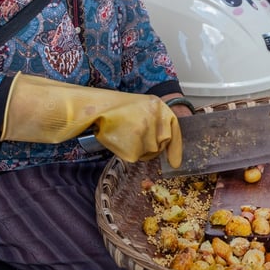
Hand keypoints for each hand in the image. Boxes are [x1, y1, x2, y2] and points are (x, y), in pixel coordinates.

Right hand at [1, 73, 183, 166]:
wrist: (93, 109)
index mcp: (159, 106)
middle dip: (150, 147)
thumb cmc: (114, 108)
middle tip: (132, 137)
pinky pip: (134, 157)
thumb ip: (154, 122)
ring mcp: (147, 133)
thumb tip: (163, 144)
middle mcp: (156, 118)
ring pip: (148, 153)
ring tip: (122, 134)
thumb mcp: (140, 108)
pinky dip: (125, 152)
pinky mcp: (136, 146)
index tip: (175, 162)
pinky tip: (117, 139)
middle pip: (161, 145)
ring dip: (136, 149)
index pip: (175, 130)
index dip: (176, 148)